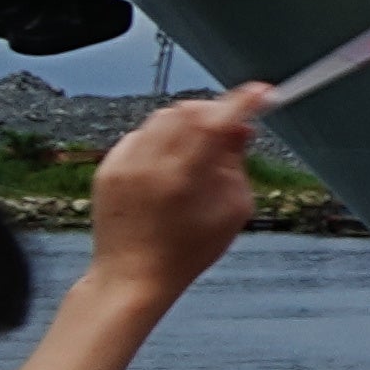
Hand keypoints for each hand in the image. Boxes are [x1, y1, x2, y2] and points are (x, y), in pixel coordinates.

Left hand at [75, 87, 270, 294]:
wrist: (132, 276)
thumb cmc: (187, 251)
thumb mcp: (232, 211)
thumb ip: (236, 164)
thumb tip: (240, 128)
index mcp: (185, 175)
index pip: (218, 118)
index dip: (244, 100)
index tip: (261, 93)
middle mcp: (150, 163)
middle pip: (188, 110)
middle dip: (214, 112)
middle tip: (231, 129)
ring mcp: (124, 164)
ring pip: (162, 118)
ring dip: (187, 124)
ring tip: (198, 150)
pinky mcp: (107, 168)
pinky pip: (139, 136)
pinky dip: (160, 140)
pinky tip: (168, 165)